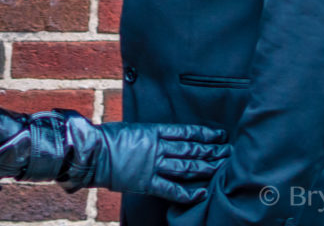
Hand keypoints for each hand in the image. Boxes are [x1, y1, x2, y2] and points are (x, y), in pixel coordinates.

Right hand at [88, 121, 227, 202]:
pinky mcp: (147, 182)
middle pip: (190, 149)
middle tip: (229, 152)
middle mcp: (157, 147)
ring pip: (186, 167)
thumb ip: (149, 134)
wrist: (93, 152)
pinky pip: (172, 189)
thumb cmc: (109, 138)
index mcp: (153, 131)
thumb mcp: (132, 128)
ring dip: (205, 168)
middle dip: (211, 151)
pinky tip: (203, 193)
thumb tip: (161, 135)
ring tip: (222, 168)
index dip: (204, 133)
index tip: (219, 134)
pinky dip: (188, 193)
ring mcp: (153, 165)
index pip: (185, 132)